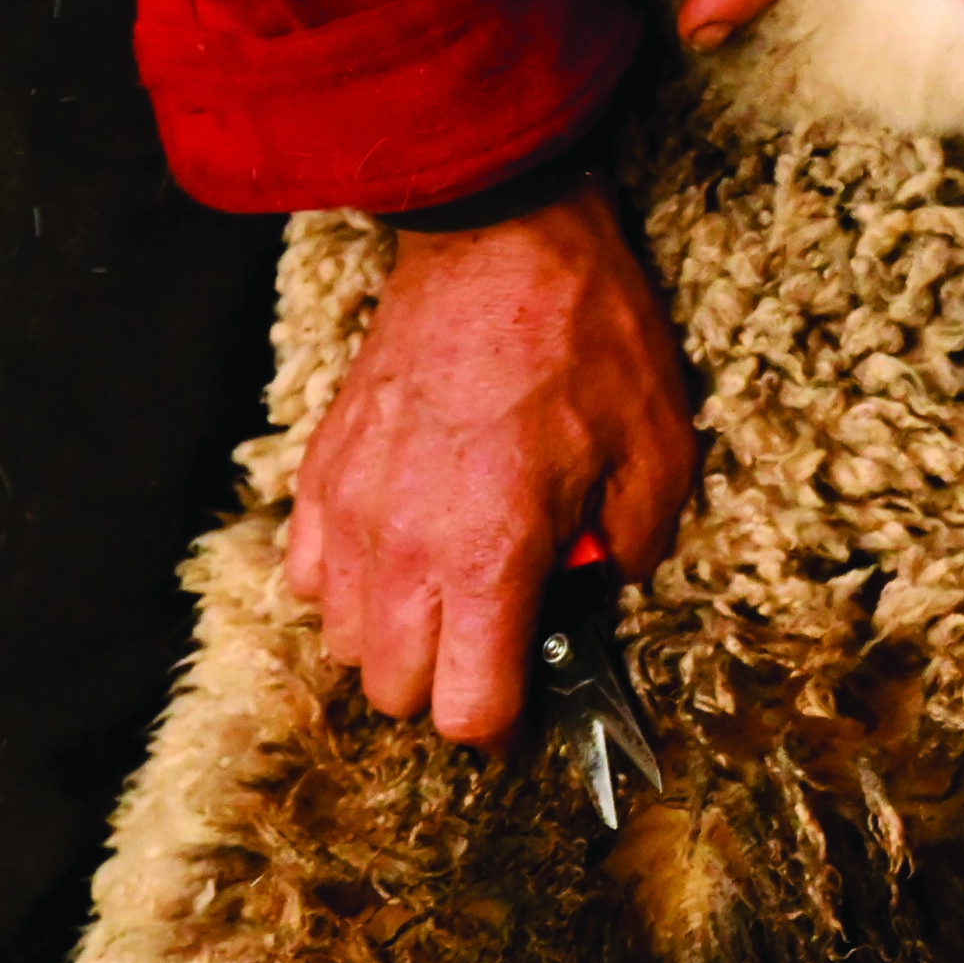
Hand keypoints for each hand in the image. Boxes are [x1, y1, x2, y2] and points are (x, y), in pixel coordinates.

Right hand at [284, 178, 696, 749]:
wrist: (499, 236)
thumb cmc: (585, 337)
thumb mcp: (656, 453)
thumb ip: (628, 552)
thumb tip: (599, 594)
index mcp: (490, 557)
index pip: (466, 712)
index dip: (506, 725)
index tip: (531, 704)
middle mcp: (403, 548)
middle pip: (393, 693)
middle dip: (447, 689)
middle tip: (496, 645)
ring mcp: (350, 509)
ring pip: (343, 641)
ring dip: (393, 640)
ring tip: (448, 596)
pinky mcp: (323, 468)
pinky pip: (307, 572)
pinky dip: (347, 584)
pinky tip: (397, 552)